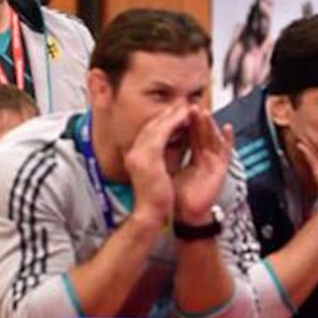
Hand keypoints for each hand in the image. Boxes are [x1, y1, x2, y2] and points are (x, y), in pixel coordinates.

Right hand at [120, 104, 185, 229]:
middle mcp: (133, 153)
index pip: (146, 133)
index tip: (172, 114)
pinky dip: (173, 122)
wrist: (150, 213)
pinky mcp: (148, 158)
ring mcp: (139, 154)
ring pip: (155, 126)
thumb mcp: (155, 174)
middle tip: (180, 104)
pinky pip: (161, 133)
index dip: (160, 122)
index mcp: (134, 157)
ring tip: (184, 106)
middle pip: (149, 126)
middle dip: (165, 114)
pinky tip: (184, 117)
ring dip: (170, 114)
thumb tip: (169, 148)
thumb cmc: (155, 198)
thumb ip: (158, 159)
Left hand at [171, 107, 233, 223]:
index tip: (178, 108)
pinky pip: (226, 152)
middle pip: (199, 133)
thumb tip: (151, 134)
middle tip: (190, 105)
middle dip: (195, 119)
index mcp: (189, 156)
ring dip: (209, 125)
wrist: (175, 214)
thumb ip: (160, 152)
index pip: (187, 133)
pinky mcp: (219, 170)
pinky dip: (228, 140)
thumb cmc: (168, 195)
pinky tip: (227, 128)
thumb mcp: (160, 167)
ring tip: (204, 112)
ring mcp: (211, 163)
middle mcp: (201, 158)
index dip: (182, 121)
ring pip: (211, 138)